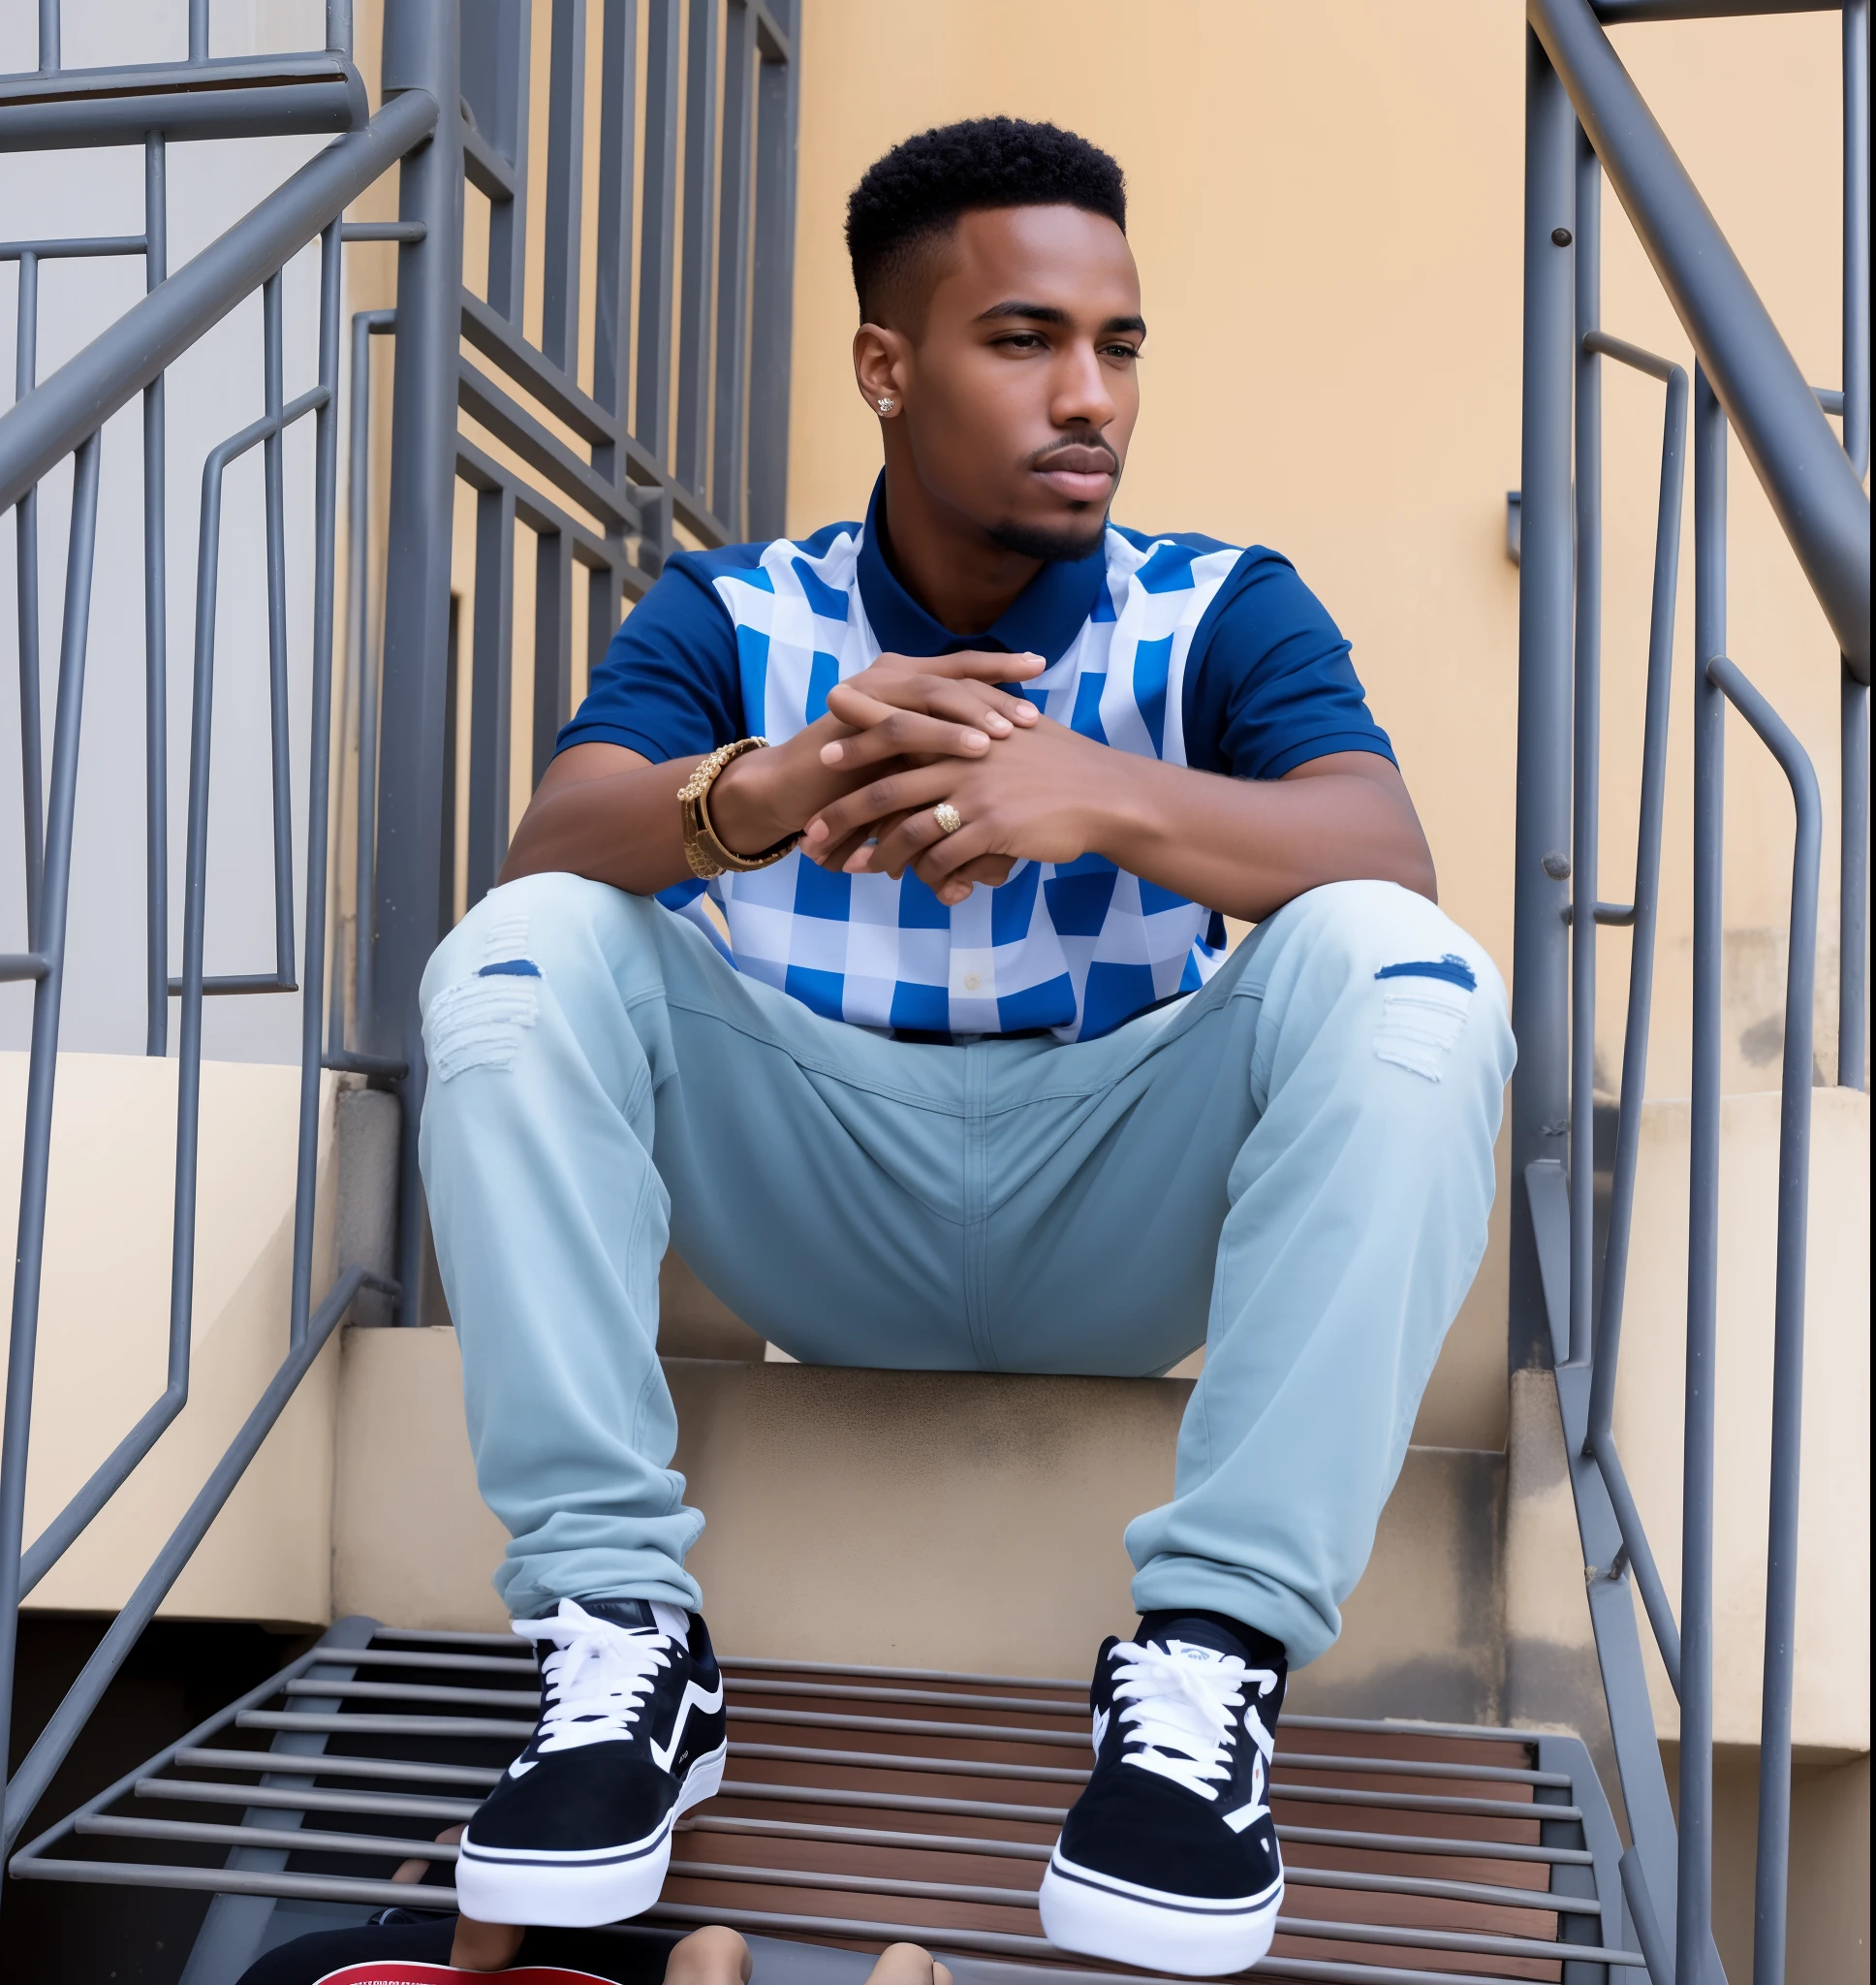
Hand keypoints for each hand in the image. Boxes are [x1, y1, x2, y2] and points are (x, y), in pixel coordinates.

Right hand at [707, 650, 1042, 856]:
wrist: (796, 795)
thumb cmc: (860, 785)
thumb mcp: (917, 767)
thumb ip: (953, 756)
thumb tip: (1009, 763)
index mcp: (907, 680)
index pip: (962, 669)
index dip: (999, 667)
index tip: (1041, 666)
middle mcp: (890, 676)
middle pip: (954, 677)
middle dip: (996, 695)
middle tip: (1033, 717)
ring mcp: (869, 691)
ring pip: (933, 693)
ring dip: (974, 715)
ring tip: (1010, 734)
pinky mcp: (852, 714)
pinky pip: (905, 721)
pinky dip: (943, 735)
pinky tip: (975, 749)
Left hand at [802, 714, 1120, 905]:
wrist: (1107, 794)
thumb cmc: (1063, 764)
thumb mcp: (1018, 724)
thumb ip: (979, 713)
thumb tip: (952, 706)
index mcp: (964, 726)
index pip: (896, 729)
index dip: (857, 744)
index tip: (824, 756)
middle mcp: (963, 755)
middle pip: (885, 784)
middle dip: (843, 812)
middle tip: (813, 833)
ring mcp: (976, 792)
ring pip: (907, 827)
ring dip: (874, 853)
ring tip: (852, 869)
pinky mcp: (992, 827)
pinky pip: (943, 857)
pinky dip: (922, 873)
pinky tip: (909, 883)